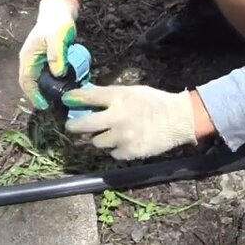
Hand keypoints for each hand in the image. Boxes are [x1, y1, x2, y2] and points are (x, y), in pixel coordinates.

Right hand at [17, 0, 77, 109]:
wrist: (58, 11)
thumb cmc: (56, 23)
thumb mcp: (57, 38)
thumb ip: (57, 55)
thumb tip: (58, 74)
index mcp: (28, 57)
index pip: (26, 82)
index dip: (33, 95)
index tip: (44, 106)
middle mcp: (30, 61)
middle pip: (31, 84)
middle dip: (40, 96)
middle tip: (53, 106)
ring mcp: (37, 61)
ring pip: (39, 80)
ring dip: (46, 90)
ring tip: (59, 99)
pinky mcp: (46, 60)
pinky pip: (46, 75)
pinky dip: (52, 83)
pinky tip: (63, 87)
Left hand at [62, 84, 196, 159]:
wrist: (179, 120)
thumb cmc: (155, 102)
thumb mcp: (132, 91)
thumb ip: (111, 95)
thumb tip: (88, 95)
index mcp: (119, 98)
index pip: (89, 97)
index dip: (74, 98)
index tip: (66, 100)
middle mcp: (117, 118)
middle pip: (84, 125)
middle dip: (73, 126)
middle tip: (70, 126)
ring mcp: (122, 137)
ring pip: (97, 142)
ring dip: (99, 138)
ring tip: (107, 134)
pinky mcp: (129, 152)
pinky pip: (112, 153)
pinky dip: (115, 148)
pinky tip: (123, 142)